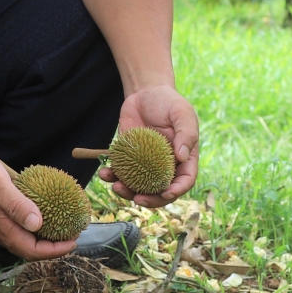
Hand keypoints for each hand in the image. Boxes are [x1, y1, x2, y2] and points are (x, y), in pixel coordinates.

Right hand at [0, 149, 78, 259]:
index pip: (32, 250)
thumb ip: (16, 204)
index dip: (55, 250)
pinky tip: (38, 211)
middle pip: (28, 249)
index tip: (74, 240)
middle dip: (52, 246)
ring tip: (61, 223)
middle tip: (72, 232)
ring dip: (42, 237)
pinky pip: (13, 229)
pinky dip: (30, 225)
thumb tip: (39, 224)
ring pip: (20, 240)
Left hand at [101, 84, 198, 205]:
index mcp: (184, 159)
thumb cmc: (168, 102)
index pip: (185, 181)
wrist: (144, 93)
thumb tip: (182, 157)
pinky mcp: (128, 159)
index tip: (165, 193)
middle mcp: (166, 166)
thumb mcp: (182, 113)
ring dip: (128, 192)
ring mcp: (146, 165)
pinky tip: (105, 173)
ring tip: (117, 186)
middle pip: (160, 191)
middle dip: (150, 200)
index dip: (176, 191)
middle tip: (137, 199)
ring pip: (139, 187)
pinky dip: (113, 176)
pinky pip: (121, 173)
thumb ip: (186, 133)